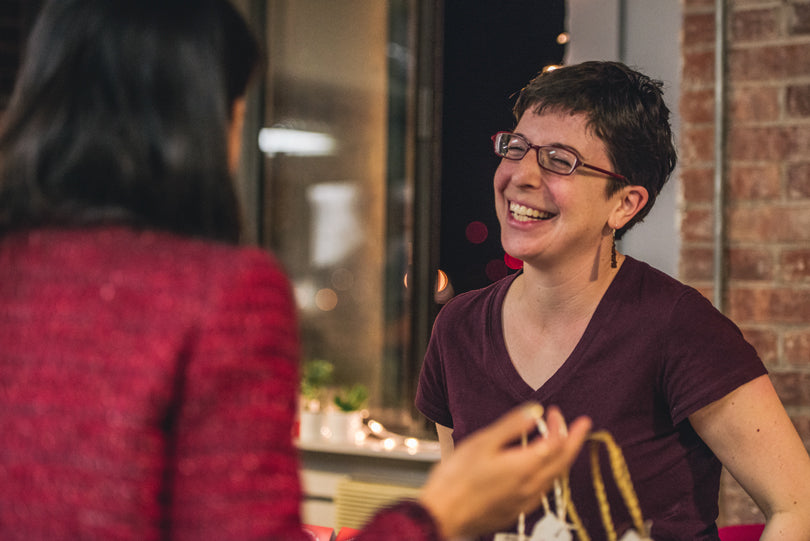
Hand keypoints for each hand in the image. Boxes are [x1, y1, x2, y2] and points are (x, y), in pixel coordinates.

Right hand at [419, 403, 590, 539]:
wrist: (442, 514)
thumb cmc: (456, 478)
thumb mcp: (483, 442)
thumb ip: (512, 426)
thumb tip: (536, 411)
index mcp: (524, 468)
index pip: (556, 443)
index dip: (560, 425)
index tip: (555, 411)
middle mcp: (531, 487)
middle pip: (563, 462)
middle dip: (574, 441)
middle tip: (581, 424)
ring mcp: (525, 502)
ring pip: (555, 478)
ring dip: (563, 458)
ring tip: (563, 443)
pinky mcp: (516, 511)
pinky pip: (543, 490)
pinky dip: (550, 473)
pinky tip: (542, 469)